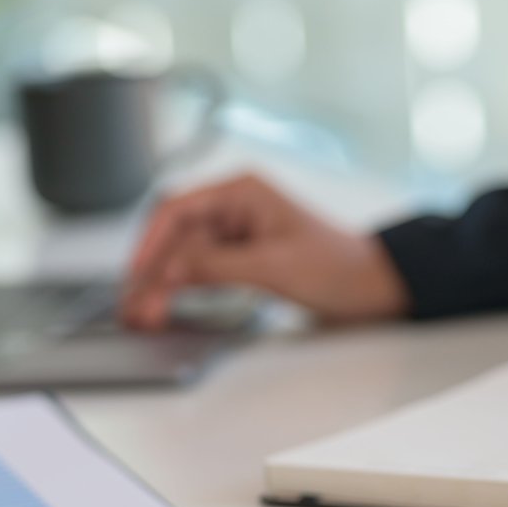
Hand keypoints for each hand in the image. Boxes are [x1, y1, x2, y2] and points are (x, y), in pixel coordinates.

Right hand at [119, 174, 410, 327]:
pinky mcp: (240, 257)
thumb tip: (170, 271)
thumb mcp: (274, 266)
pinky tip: (166, 306)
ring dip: (162, 284)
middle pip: (174, 235)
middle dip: (152, 271)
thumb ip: (218, 266)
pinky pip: (199, 270)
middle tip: (134, 307)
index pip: (177, 208)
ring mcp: (236, 233)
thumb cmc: (339, 265)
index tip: (135, 274)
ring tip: (144, 314)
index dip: (149, 242)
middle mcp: (234, 207)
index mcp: (242, 191)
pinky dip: (181, 289)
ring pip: (183, 255)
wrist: (374, 286)